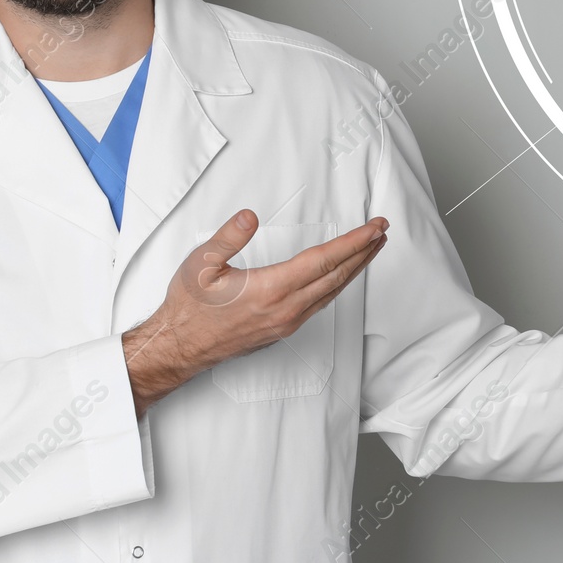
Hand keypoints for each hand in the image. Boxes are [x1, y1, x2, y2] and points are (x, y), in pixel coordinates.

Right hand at [121, 209, 388, 416]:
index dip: (353, 242)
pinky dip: (338, 284)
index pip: (323, 260)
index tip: (374, 227)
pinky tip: (341, 274)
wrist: (180, 347)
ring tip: (371, 248)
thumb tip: (250, 216)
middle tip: (383, 230)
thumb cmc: (189, 306)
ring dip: (355, 268)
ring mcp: (287, 322)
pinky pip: (320, 303)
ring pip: (332, 292)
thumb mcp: (201, 263)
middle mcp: (285, 309)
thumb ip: (228, 237)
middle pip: (337, 276)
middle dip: (364, 251)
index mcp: (270, 290)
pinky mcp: (283, 329)